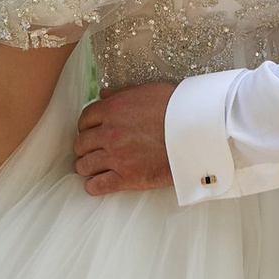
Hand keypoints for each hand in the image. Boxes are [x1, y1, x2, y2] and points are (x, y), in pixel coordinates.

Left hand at [74, 80, 177, 194]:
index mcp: (112, 110)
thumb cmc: (176, 108)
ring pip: (85, 165)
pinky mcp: (127, 177)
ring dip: (86, 167)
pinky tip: (95, 184)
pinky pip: (98, 185)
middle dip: (84, 148)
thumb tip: (102, 94)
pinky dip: (93, 186)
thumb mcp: (146, 91)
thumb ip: (121, 94)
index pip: (85, 119)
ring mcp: (116, 156)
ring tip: (91, 169)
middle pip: (82, 144)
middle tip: (90, 151)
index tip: (90, 132)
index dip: (86, 127)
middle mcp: (109, 133)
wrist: (196, 132)